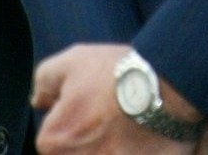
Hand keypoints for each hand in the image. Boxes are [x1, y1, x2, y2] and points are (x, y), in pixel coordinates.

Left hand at [33, 43, 201, 153]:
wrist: (169, 88)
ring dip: (108, 148)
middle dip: (87, 144)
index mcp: (54, 141)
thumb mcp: (73, 61)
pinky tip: (136, 143)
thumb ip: (45, 81)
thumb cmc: (119, 75)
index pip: (51, 143)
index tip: (86, 112)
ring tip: (126, 134)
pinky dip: (127, 152)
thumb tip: (38, 101)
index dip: (68, 125)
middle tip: (109, 122)